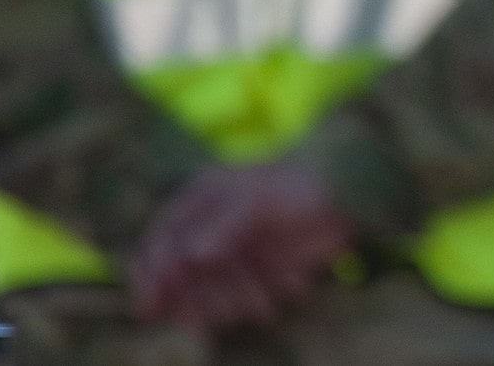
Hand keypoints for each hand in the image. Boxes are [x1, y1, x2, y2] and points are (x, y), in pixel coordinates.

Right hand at [129, 159, 355, 332]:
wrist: (345, 190)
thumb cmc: (297, 183)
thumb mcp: (256, 198)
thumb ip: (222, 225)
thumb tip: (191, 255)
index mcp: (201, 200)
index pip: (160, 241)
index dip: (150, 274)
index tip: (148, 306)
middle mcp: (212, 227)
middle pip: (184, 275)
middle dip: (198, 295)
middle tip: (217, 311)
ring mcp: (235, 249)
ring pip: (213, 289)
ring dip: (229, 300)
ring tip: (257, 298)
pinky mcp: (258, 267)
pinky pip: (242, 295)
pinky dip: (252, 299)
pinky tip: (270, 300)